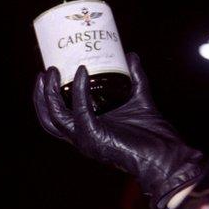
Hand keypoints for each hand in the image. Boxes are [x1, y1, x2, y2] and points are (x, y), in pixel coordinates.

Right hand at [34, 53, 203, 208]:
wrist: (166, 154)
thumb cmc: (153, 135)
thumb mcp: (140, 98)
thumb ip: (135, 77)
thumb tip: (129, 54)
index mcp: (86, 131)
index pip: (56, 117)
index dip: (47, 97)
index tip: (49, 73)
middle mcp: (81, 137)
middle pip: (48, 118)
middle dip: (42, 95)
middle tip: (45, 71)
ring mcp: (85, 139)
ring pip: (55, 117)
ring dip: (50, 94)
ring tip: (51, 72)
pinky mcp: (95, 137)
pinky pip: (81, 111)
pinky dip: (79, 91)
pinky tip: (82, 73)